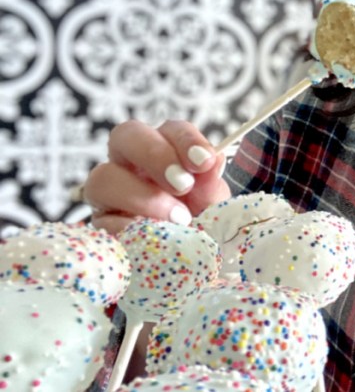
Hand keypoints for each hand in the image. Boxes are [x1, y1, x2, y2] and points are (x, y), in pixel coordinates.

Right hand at [83, 120, 230, 233]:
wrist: (187, 265)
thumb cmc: (200, 225)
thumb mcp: (213, 206)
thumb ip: (211, 185)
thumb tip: (213, 161)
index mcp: (167, 152)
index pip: (171, 129)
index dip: (186, 140)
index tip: (204, 162)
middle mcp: (132, 164)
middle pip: (126, 136)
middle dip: (155, 155)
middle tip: (183, 184)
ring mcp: (110, 193)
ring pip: (103, 177)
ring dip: (143, 196)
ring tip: (178, 218)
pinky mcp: (100, 224)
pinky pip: (102, 219)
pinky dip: (129, 228)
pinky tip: (153, 238)